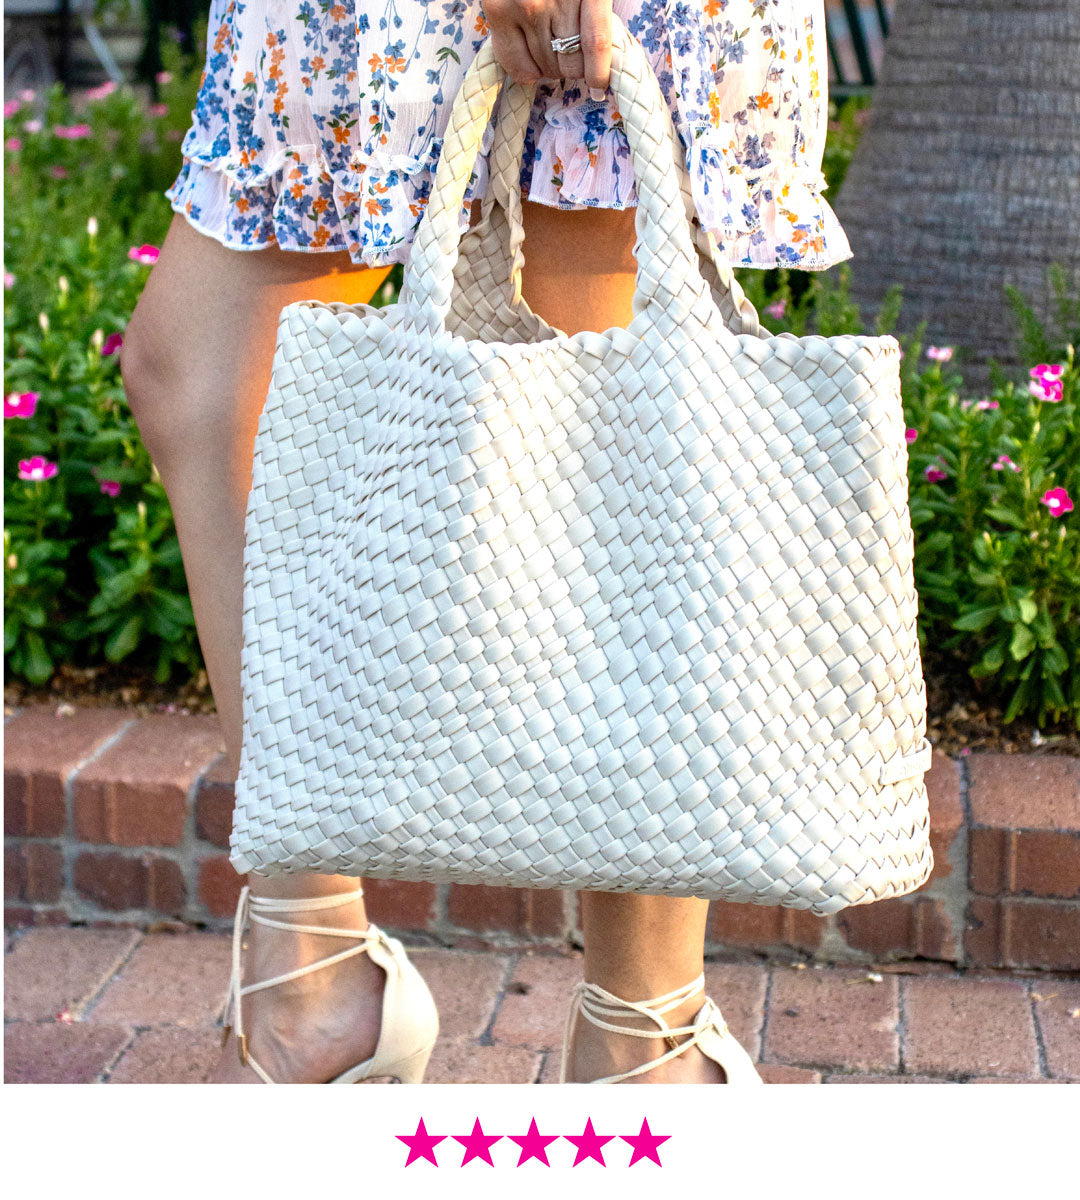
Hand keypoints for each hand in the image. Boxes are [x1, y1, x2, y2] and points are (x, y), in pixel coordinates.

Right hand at [482, 0, 612, 96]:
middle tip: (569, 56)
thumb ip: (595, 9)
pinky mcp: (498, 11)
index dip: (600, 74)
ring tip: (550, 52)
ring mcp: (524, 6)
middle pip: (572, 62)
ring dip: (552, 69)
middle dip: (574, 69)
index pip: (596, 43)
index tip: (600, 87)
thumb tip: (602, 59)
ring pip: (547, 67)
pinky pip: (518, 67)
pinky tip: (533, 66)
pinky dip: (529, 74)